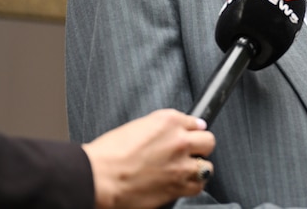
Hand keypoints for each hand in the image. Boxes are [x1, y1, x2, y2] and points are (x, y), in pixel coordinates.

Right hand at [82, 109, 215, 208]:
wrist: (98, 177)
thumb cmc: (108, 154)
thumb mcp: (135, 127)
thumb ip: (160, 127)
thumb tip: (176, 129)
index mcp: (168, 121)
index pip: (196, 121)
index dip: (192, 130)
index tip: (190, 134)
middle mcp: (179, 141)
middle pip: (208, 141)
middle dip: (200, 146)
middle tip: (190, 152)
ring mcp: (181, 165)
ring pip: (207, 165)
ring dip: (198, 167)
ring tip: (185, 170)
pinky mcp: (178, 186)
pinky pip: (198, 186)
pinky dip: (193, 185)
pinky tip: (182, 183)